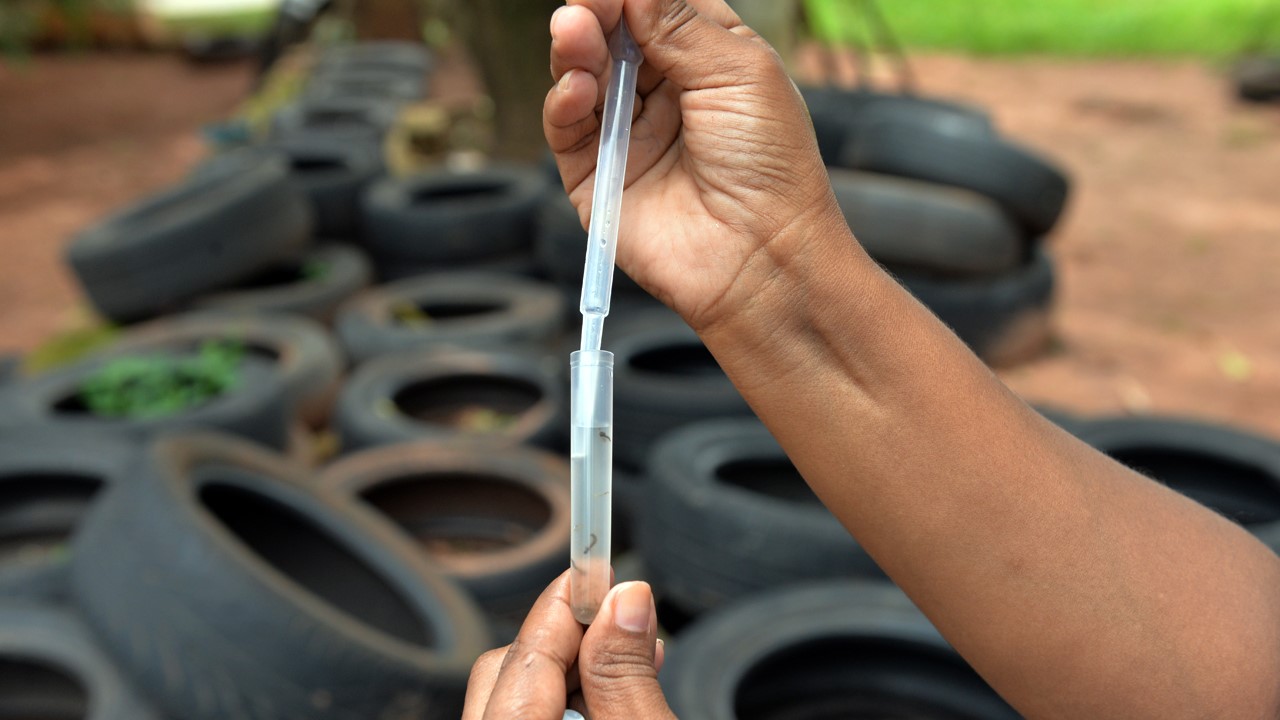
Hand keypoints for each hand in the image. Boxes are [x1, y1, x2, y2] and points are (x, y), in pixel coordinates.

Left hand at [463, 572, 675, 719]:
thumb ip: (625, 674)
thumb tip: (625, 600)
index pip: (523, 655)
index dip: (564, 605)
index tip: (599, 571)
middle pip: (510, 674)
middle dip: (569, 642)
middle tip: (625, 622)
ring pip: (513, 701)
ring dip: (572, 677)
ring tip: (633, 667)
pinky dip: (565, 709)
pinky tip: (609, 703)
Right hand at [545, 0, 848, 332]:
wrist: (761, 257)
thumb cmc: (771, 165)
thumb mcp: (738, 71)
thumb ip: (678, 22)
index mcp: (709, 59)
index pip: (656, 6)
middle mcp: (666, 93)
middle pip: (614, 34)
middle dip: (595, 12)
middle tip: (585, 4)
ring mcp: (628, 133)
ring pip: (584, 73)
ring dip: (575, 49)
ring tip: (573, 32)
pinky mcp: (596, 176)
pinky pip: (567, 128)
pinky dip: (563, 101)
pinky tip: (577, 88)